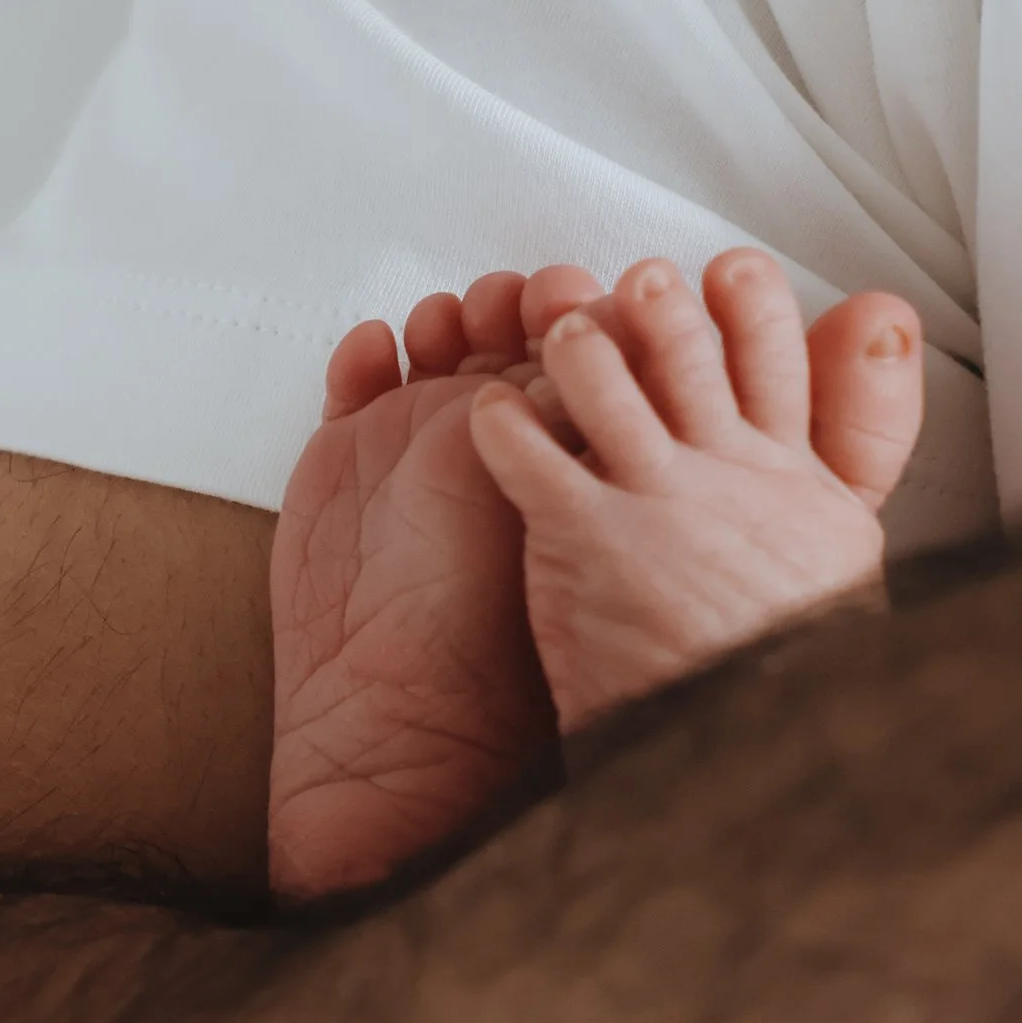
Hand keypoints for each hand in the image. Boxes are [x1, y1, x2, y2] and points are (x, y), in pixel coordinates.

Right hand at [269, 266, 576, 897]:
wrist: (397, 720)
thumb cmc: (499, 660)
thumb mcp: (580, 560)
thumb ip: (616, 487)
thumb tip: (670, 417)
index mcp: (570, 463)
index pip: (594, 363)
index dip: (592, 322)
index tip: (590, 302)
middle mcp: (503, 443)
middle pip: (519, 331)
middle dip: (519, 303)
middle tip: (517, 302)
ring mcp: (423, 438)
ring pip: (443, 339)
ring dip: (448, 314)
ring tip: (447, 324)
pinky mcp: (352, 447)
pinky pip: (359, 377)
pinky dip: (365, 350)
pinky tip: (375, 348)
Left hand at [466, 251, 921, 730]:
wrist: (754, 763)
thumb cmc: (783, 698)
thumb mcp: (847, 593)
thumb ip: (850, 520)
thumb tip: (875, 482)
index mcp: (799, 491)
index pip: (783, 371)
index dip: (757, 312)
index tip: (735, 270)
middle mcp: (734, 475)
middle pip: (699, 352)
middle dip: (665, 306)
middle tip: (642, 278)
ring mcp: (660, 496)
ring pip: (610, 379)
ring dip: (579, 345)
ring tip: (556, 328)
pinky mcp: (587, 533)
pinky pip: (531, 449)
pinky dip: (504, 422)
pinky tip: (487, 412)